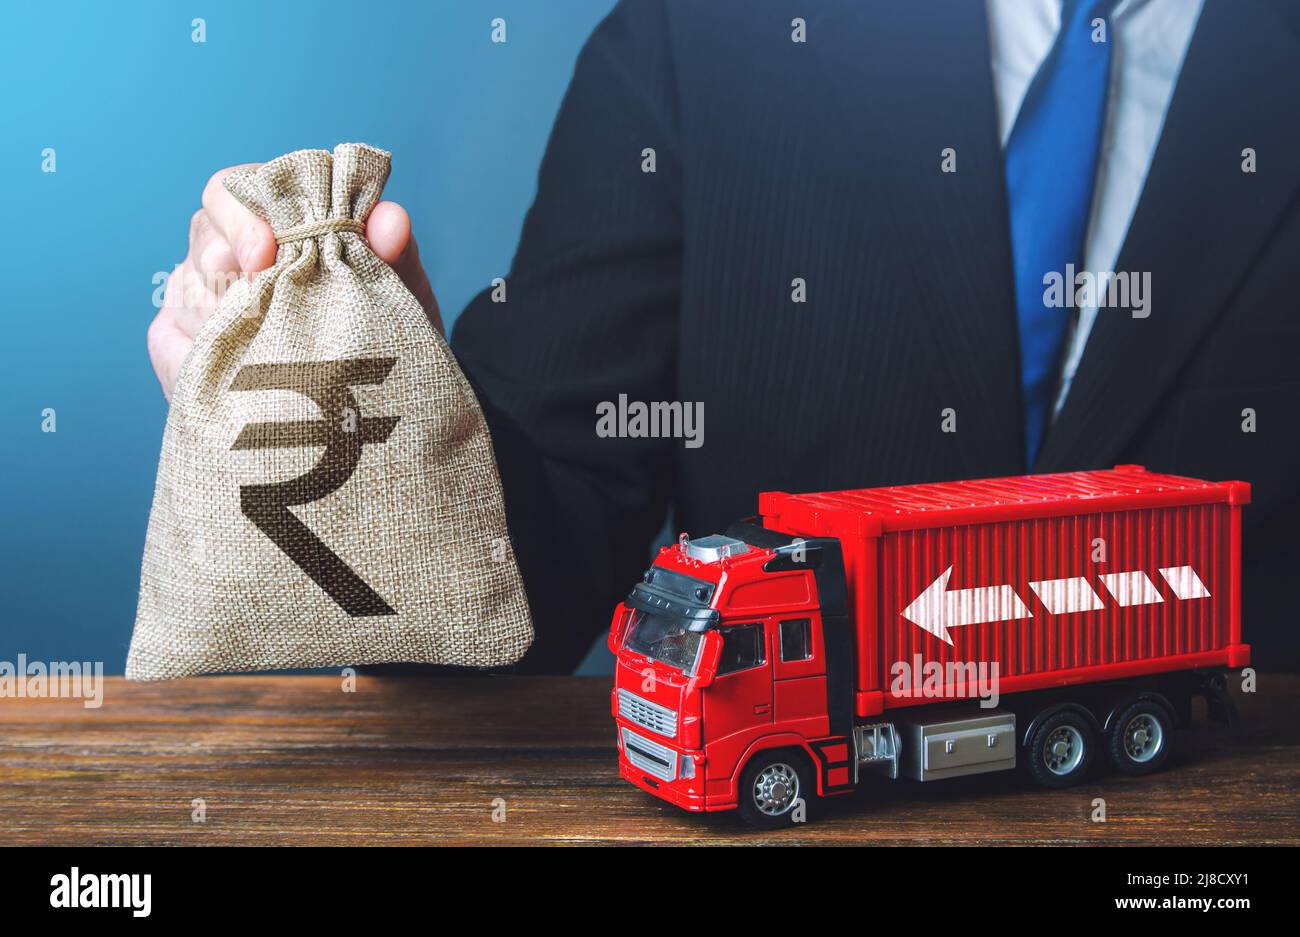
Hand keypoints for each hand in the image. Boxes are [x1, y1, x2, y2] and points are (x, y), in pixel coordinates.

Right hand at [147, 164, 442, 399]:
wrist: (366, 406)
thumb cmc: (378, 334)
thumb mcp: (397, 291)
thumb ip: (395, 248)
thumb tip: (392, 220)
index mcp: (270, 220)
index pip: (232, 189)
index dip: (245, 216)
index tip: (267, 251)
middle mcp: (225, 251)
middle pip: (204, 234)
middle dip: (237, 266)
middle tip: (270, 299)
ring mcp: (196, 295)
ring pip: (190, 287)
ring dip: (234, 315)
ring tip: (277, 345)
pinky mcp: (176, 343)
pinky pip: (178, 336)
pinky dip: (215, 350)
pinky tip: (248, 367)